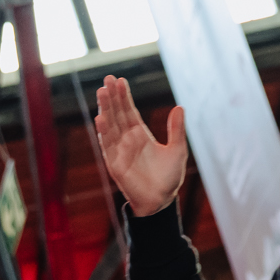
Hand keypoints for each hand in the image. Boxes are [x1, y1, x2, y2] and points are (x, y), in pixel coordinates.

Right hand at [94, 75, 187, 217]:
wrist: (161, 201)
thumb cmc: (169, 177)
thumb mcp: (177, 150)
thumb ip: (177, 130)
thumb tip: (180, 107)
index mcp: (140, 134)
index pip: (129, 111)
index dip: (124, 96)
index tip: (120, 80)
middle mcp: (127, 139)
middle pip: (117, 114)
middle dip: (112, 97)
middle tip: (107, 79)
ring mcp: (119, 150)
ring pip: (110, 125)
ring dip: (105, 109)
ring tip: (102, 92)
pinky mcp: (114, 163)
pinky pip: (107, 145)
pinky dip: (104, 131)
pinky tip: (100, 118)